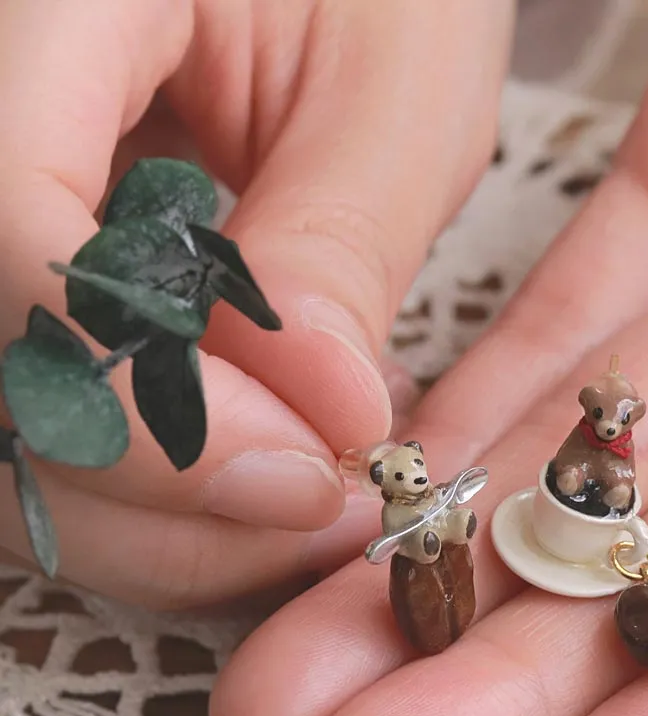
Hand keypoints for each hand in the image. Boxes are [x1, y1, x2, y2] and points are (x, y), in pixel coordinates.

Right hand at [0, 0, 511, 607]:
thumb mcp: (392, 86)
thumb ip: (338, 245)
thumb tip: (322, 415)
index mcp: (39, 4)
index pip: (5, 237)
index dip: (151, 403)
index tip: (305, 470)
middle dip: (165, 497)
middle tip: (319, 509)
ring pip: (2, 442)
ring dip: (162, 516)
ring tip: (308, 485)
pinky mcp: (20, 283)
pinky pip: (45, 424)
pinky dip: (155, 484)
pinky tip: (259, 453)